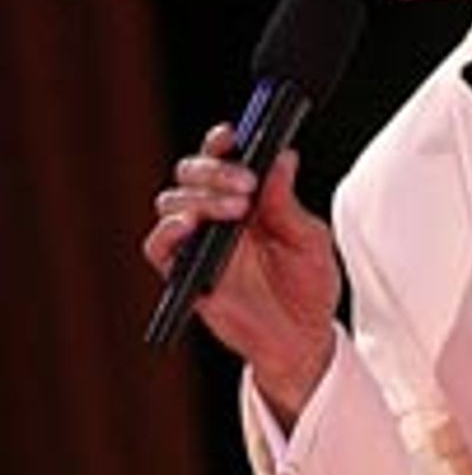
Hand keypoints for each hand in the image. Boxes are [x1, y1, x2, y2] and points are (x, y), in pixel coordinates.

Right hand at [144, 122, 341, 422]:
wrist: (305, 338)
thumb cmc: (308, 286)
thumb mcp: (309, 240)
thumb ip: (289, 202)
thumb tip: (283, 157)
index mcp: (245, 199)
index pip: (221, 159)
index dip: (220, 143)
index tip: (233, 135)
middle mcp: (215, 216)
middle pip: (191, 174)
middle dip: (213, 169)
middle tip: (246, 182)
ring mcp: (197, 244)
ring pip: (172, 203)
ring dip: (200, 198)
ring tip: (236, 209)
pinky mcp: (186, 275)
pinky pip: (159, 248)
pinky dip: (168, 232)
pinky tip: (190, 227)